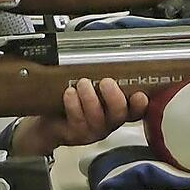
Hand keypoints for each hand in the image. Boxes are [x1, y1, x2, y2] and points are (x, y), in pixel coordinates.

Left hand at [10, 78, 148, 155]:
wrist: (50, 121)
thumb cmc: (74, 100)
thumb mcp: (93, 87)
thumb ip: (104, 78)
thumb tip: (112, 56)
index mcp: (117, 110)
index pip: (136, 109)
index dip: (140, 104)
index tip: (139, 95)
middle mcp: (108, 122)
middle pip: (119, 114)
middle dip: (114, 97)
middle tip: (107, 82)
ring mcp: (93, 130)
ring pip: (96, 117)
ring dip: (90, 98)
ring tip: (83, 83)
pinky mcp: (76, 134)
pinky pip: (77, 120)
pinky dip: (73, 105)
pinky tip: (69, 93)